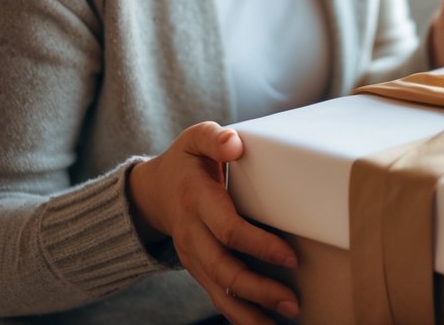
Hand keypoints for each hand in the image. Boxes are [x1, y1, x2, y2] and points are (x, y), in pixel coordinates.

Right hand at [127, 122, 299, 324]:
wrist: (150, 193)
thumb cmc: (185, 161)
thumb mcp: (195, 139)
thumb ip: (214, 138)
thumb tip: (234, 144)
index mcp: (197, 200)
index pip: (228, 230)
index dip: (259, 245)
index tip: (290, 257)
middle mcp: (192, 234)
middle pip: (225, 269)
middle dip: (259, 289)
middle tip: (292, 302)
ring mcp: (193, 256)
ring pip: (219, 291)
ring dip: (251, 311)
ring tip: (284, 322)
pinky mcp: (197, 268)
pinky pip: (217, 295)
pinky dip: (239, 315)